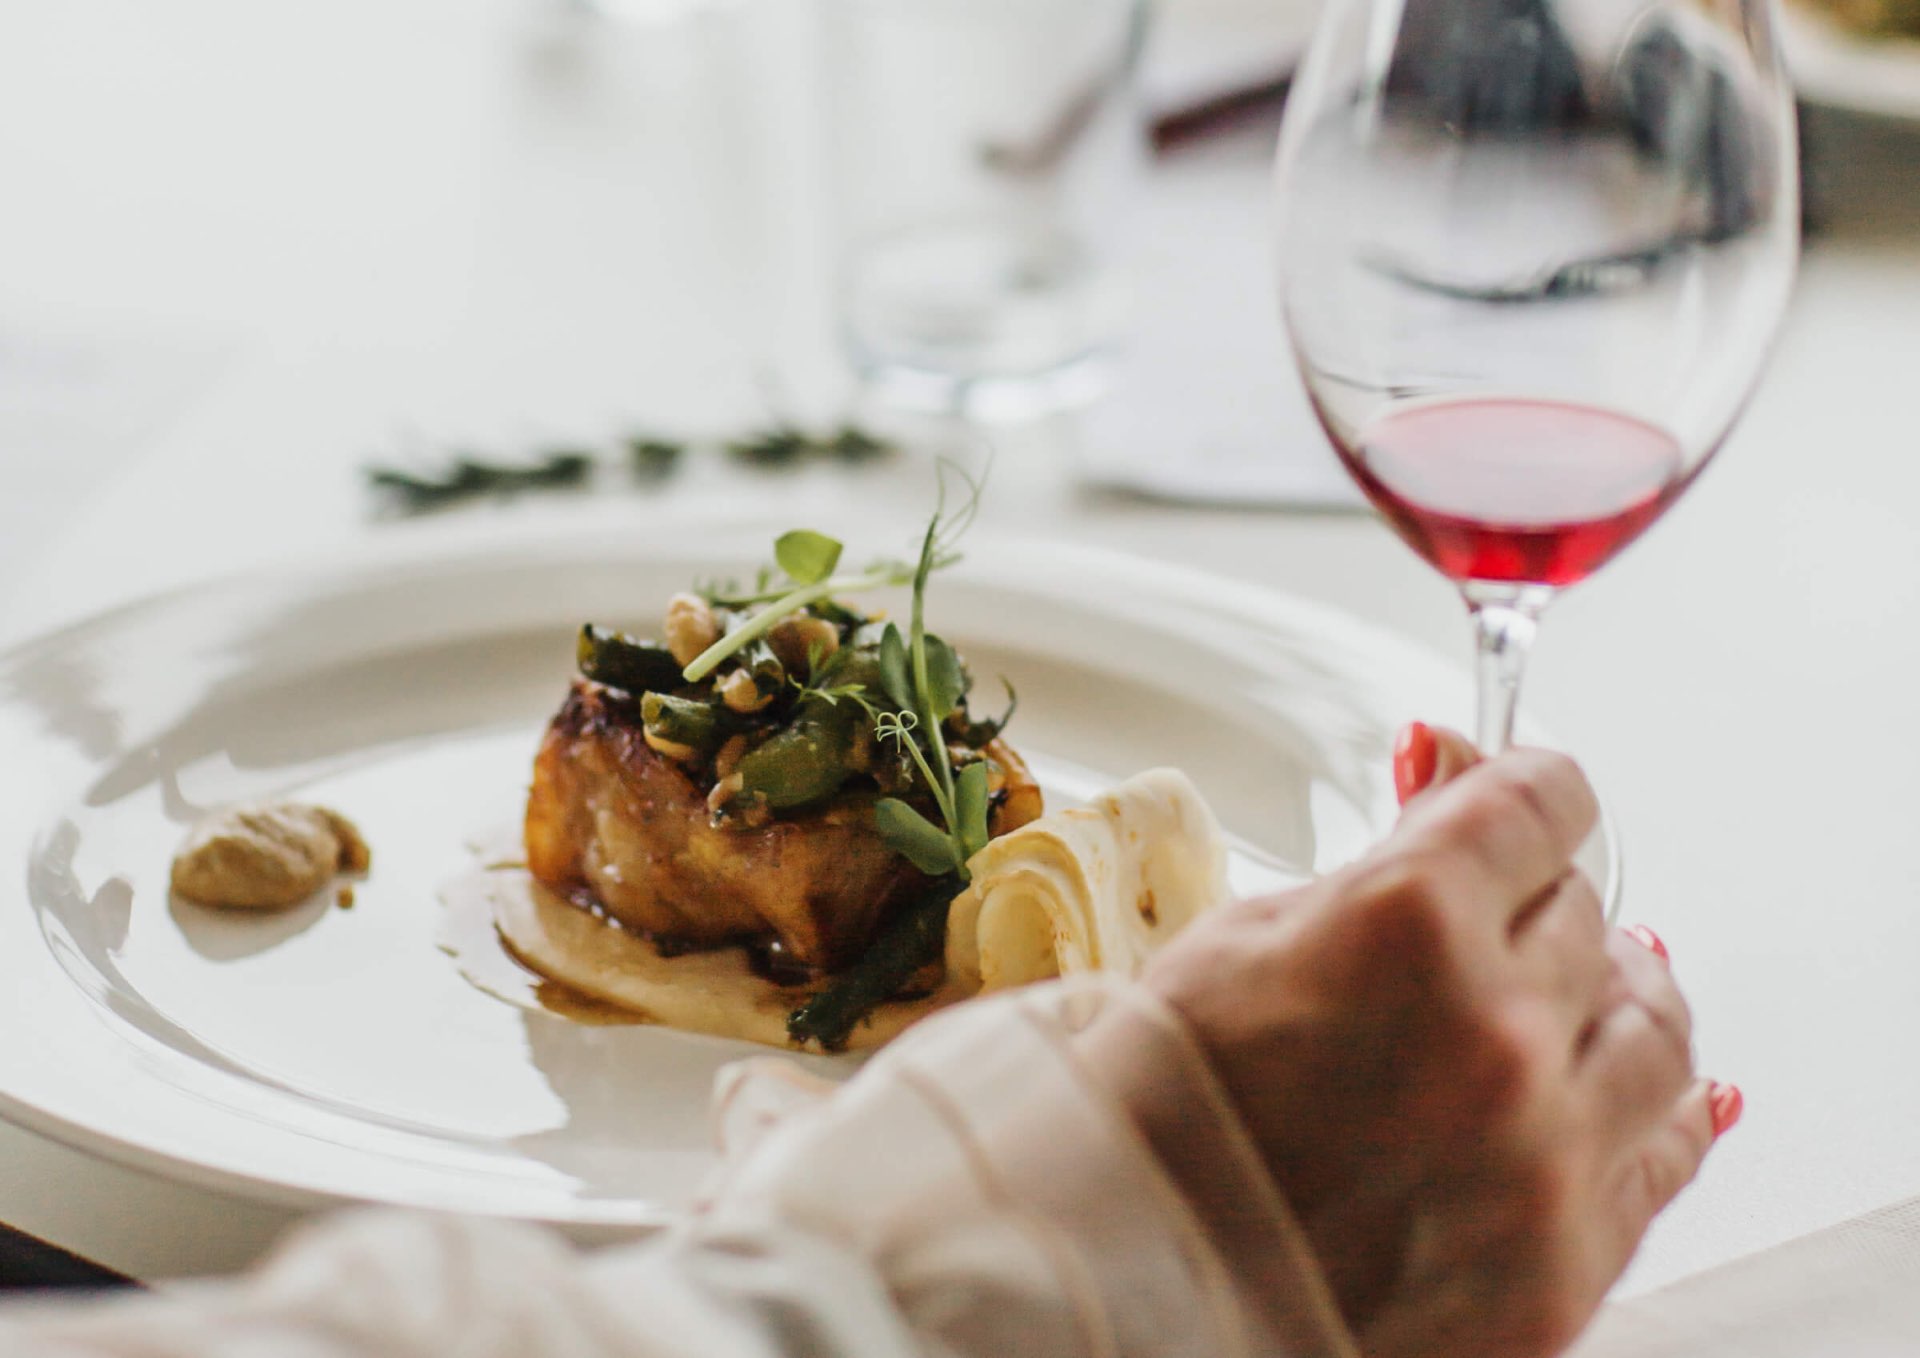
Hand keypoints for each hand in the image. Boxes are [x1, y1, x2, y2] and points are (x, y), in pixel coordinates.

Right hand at [1143, 726, 1734, 1357]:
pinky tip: (1649, 1081)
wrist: (1140, 1278)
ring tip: (1579, 993)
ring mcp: (1546, 1153)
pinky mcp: (1568, 1259)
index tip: (1527, 795)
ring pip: (1654, 1026)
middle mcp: (1497, 1030)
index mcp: (1407, 924)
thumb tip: (1452, 774)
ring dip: (1615, 993)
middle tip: (1485, 923)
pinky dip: (1661, 1103)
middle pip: (1584, 911)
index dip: (1528, 784)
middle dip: (1530, 905)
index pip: (1536, 804)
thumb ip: (1378, 862)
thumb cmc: (1161, 1115)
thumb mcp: (1244, 939)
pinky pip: (1668, 1151)